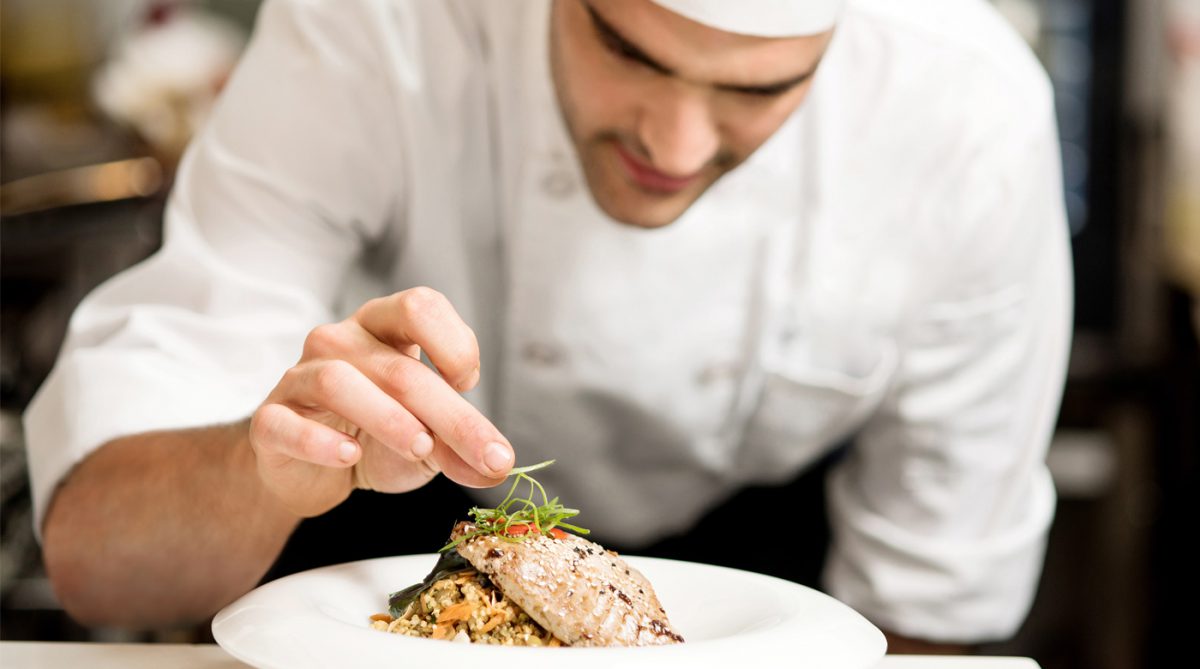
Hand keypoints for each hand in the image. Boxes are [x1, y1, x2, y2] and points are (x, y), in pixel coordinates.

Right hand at [248, 287, 513, 516]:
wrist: (312, 472)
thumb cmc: (377, 438)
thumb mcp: (431, 441)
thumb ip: (463, 448)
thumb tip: (499, 467)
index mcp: (385, 329)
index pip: (419, 306)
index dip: (454, 342)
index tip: (469, 384)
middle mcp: (341, 341)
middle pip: (398, 366)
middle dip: (450, 414)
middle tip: (486, 455)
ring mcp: (301, 378)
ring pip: (340, 382)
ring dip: (388, 417)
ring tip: (420, 447)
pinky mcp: (270, 420)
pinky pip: (286, 423)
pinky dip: (320, 441)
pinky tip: (350, 457)